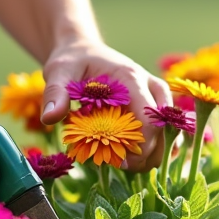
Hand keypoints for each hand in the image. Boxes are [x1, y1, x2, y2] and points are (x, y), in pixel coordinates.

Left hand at [40, 41, 171, 171]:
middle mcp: (149, 85)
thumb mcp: (58, 73)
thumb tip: (50, 118)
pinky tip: (139, 158)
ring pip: (168, 130)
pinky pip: (165, 129)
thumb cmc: (72, 61)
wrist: (83, 51)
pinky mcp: (153, 103)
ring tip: (129, 165)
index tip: (121, 163)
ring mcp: (154, 94)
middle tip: (123, 167)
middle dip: (147, 152)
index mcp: (130, 78)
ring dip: (153, 151)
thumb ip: (55, 94)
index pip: (148, 117)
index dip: (140, 145)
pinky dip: (156, 145)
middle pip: (162, 127)